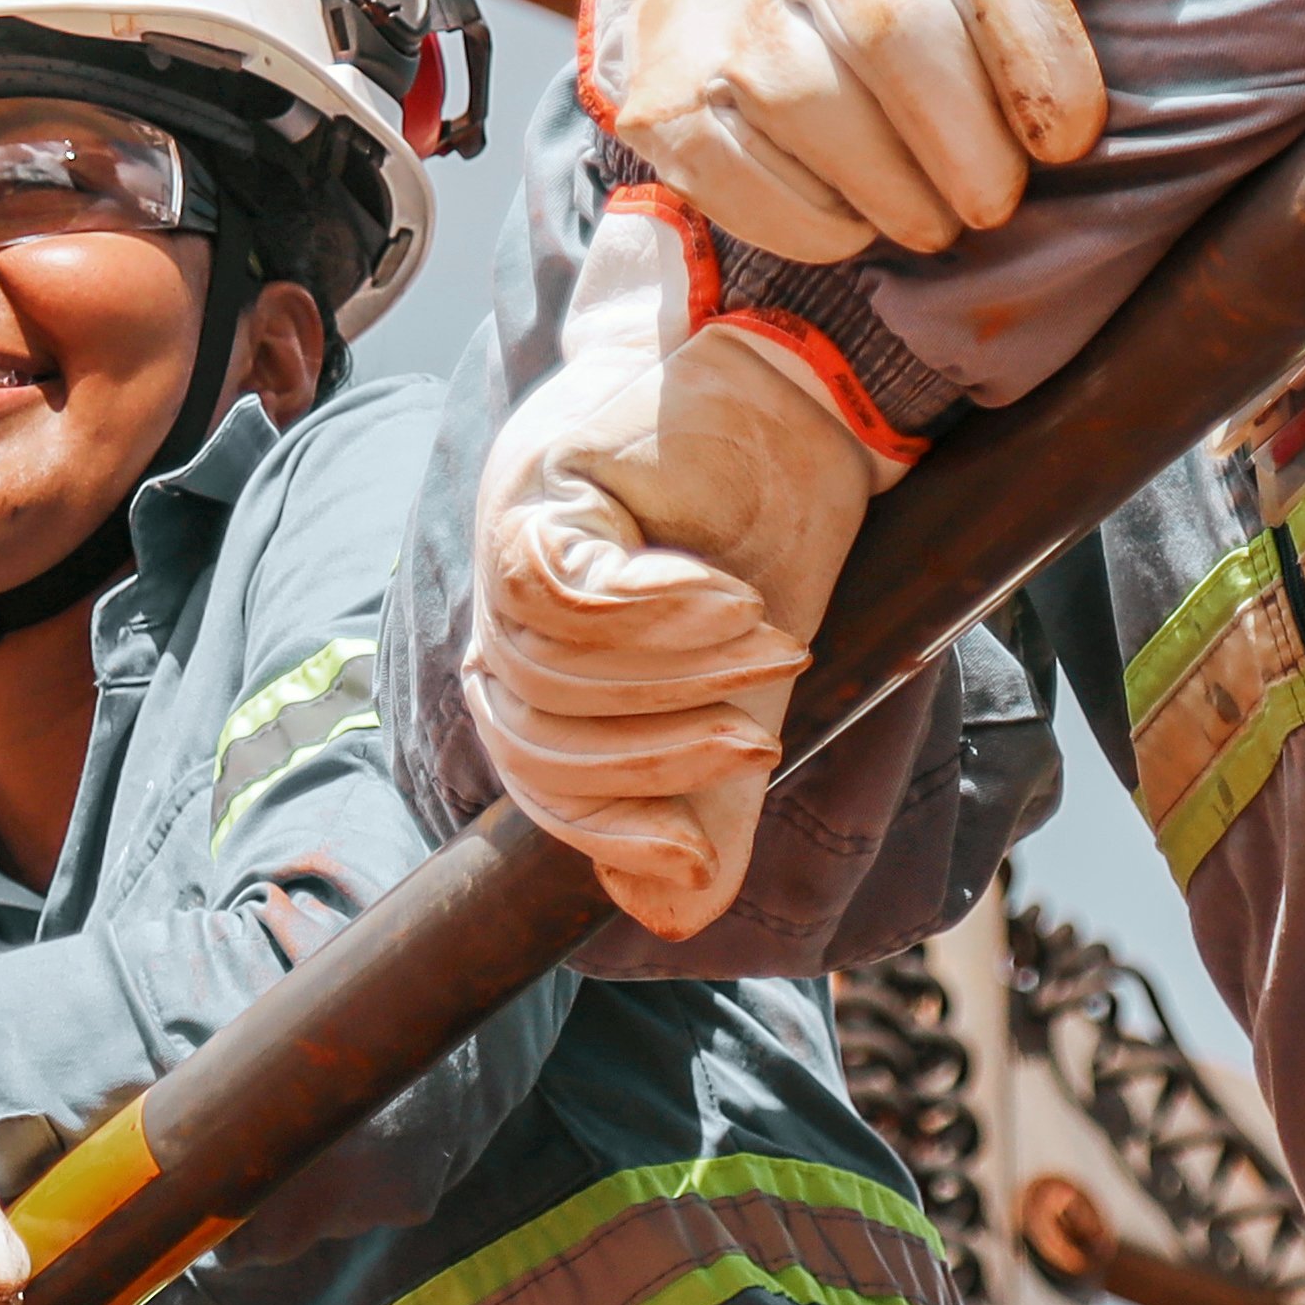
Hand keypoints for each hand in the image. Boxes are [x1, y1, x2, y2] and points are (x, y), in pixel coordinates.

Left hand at [462, 197, 903, 935]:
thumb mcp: (751, 685)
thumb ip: (709, 791)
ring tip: (768, 648)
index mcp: (542, 654)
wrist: (801, 392)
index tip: (691, 855)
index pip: (534, 776)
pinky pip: (567, 594)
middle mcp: (503, 600)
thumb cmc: (772, 527)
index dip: (604, 826)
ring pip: (549, 670)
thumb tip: (675, 912)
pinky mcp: (536, 484)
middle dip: (653, 758)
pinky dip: (658, 611)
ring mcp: (507, 535)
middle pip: (531, 735)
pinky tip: (729, 599)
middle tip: (756, 741)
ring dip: (674, 679)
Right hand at [582, 0, 1188, 264]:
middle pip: (898, 41)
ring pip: (815, 112)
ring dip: (900, 197)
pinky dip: (815, 222)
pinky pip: (739, 173)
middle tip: (999, 199)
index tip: (1067, 138)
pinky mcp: (664, 85)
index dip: (1041, 60)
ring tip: (937, 217)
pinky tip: (856, 218)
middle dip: (972, 150)